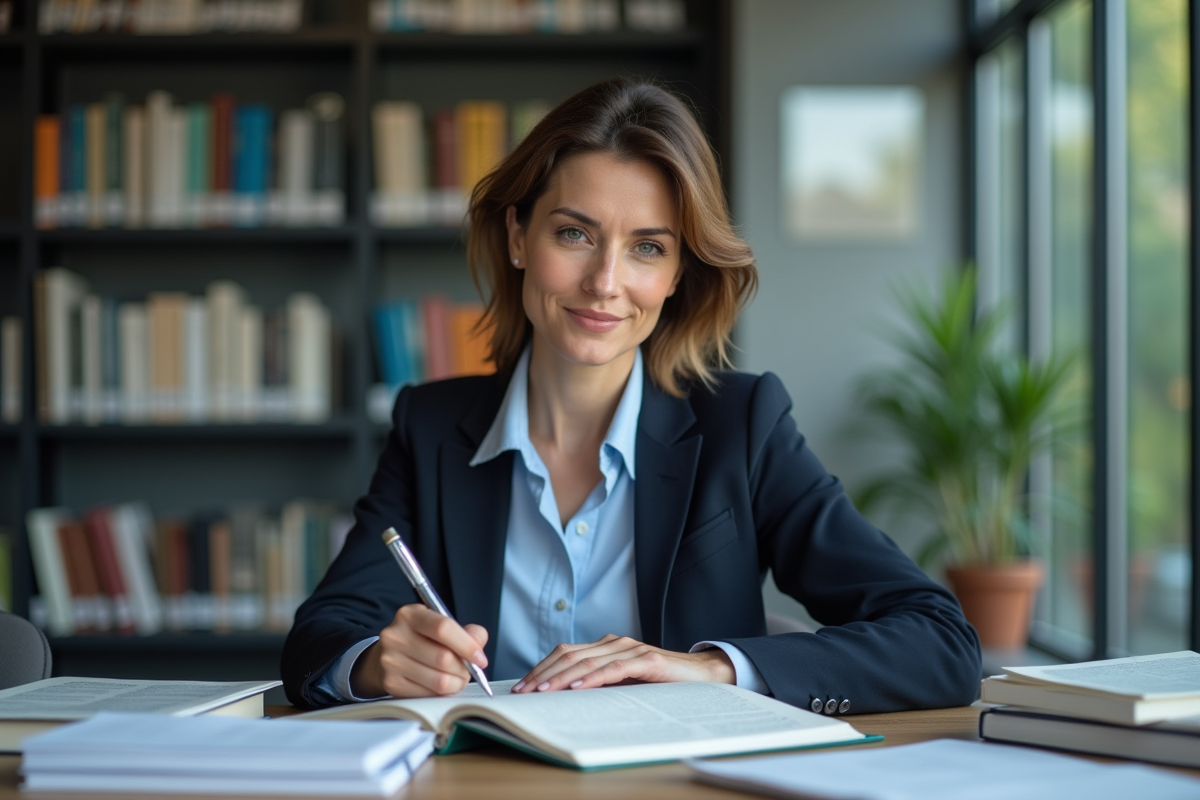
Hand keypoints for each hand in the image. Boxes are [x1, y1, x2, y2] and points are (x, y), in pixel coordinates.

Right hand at [351, 604, 488, 698]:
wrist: (387, 655)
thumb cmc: (421, 639)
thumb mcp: (440, 625)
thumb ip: (466, 632)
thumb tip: (478, 644)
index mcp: (410, 615)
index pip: (443, 628)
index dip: (467, 645)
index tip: (480, 659)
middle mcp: (395, 636)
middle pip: (443, 658)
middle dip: (464, 669)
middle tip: (468, 671)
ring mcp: (390, 661)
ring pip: (439, 681)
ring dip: (455, 683)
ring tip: (455, 678)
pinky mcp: (391, 684)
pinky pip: (429, 694)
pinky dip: (441, 693)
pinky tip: (439, 685)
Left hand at [512, 634, 734, 692]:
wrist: (701, 675)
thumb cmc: (659, 682)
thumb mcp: (623, 682)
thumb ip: (598, 682)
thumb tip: (561, 696)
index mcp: (606, 646)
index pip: (565, 653)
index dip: (542, 668)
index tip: (523, 686)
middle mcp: (615, 642)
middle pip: (570, 655)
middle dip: (544, 674)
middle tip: (524, 691)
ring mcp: (630, 649)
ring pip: (587, 661)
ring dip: (561, 677)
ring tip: (542, 691)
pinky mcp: (647, 660)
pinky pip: (613, 668)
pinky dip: (592, 677)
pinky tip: (577, 687)